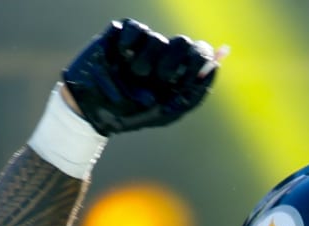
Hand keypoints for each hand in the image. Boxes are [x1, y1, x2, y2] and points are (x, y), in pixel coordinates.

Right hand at [62, 19, 218, 135]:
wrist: (93, 111)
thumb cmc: (131, 114)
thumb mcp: (167, 111)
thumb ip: (194, 92)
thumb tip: (214, 67)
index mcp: (176, 75)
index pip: (199, 53)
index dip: (201, 57)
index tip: (196, 66)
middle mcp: (161, 58)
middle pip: (181, 42)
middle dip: (174, 60)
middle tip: (163, 77)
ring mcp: (140, 46)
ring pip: (156, 38)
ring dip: (146, 61)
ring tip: (134, 75)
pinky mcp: (120, 36)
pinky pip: (135, 28)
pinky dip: (131, 42)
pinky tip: (122, 56)